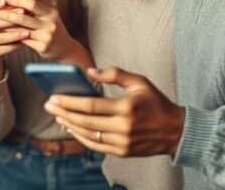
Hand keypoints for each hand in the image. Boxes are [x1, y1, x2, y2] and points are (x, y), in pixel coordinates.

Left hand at [0, 0, 78, 59]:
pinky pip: (23, 41)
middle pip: (24, 16)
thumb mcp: (48, 15)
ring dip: (6, 26)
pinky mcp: (43, 47)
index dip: (16, 0)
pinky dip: (12, 36)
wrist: (66, 49)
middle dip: (7, 13)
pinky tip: (3, 34)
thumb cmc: (52, 28)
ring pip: (21, 30)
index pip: (31, 3)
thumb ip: (36, 5)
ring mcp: (47, 36)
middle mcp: (50, 23)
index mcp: (51, 11)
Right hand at [0, 0, 30, 61]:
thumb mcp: (9, 10)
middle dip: (8, 18)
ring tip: (27, 32)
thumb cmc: (8, 20)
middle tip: (23, 13)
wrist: (2, 43)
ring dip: (13, 35)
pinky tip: (24, 42)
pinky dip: (14, 46)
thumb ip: (13, 3)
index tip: (5, 0)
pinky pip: (3, 49)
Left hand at [44, 67, 184, 156]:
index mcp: (126, 107)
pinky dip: (81, 138)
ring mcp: (122, 142)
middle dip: (63, 113)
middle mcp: (123, 127)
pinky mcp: (123, 152)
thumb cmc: (156, 103)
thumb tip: (90, 72)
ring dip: (70, 126)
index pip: (90, 105)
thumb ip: (115, 74)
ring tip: (57, 117)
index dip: (69, 102)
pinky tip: (72, 129)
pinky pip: (96, 146)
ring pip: (88, 135)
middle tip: (48, 106)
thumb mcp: (139, 82)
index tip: (54, 97)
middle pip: (85, 121)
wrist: (175, 131)